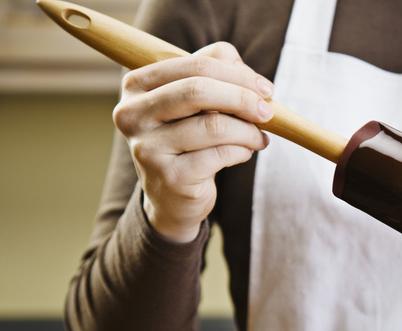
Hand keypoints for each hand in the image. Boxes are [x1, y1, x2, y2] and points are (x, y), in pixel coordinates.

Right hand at [113, 42, 273, 241]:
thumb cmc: (188, 137)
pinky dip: (242, 152)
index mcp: (137, 85)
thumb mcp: (197, 99)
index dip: (237, 74)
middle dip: (243, 99)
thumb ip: (216, 69)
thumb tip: (241, 66)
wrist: (172, 195)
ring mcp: (148, 148)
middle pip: (198, 91)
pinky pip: (220, 155)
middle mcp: (132, 114)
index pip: (194, 65)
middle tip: (268, 112)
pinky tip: (244, 153)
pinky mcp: (170, 177)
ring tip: (259, 138)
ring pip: (214, 126)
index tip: (266, 89)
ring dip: (248, 131)